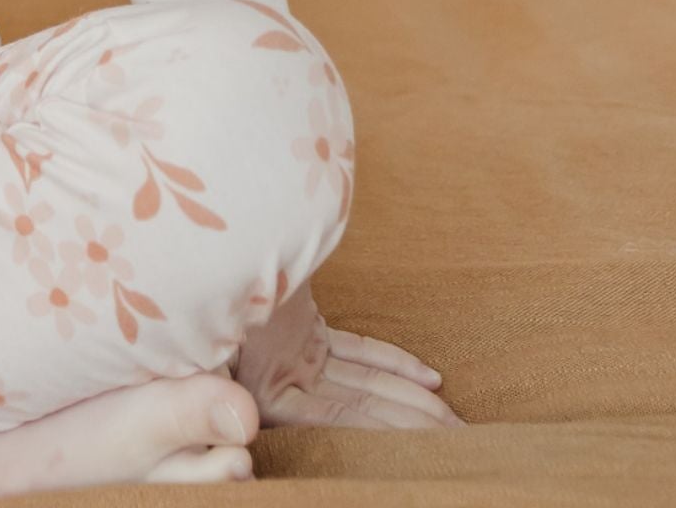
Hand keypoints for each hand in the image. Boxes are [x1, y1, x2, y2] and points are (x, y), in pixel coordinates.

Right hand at [232, 277, 463, 429]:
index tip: (432, 440)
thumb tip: (272, 397)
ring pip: (365, 383)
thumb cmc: (217, 285)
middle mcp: (280, 379)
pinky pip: (356, 352)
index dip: (388, 429)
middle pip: (362, 407)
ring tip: (457, 419)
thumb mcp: (232, 334)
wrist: (212, 233)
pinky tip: (429, 377)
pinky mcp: (305, 333)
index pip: (342, 418)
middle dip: (414, 424)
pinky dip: (392, 362)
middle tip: (464, 442)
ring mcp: (295, 356)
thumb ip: (241, 377)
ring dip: (413, 399)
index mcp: (264, 391)